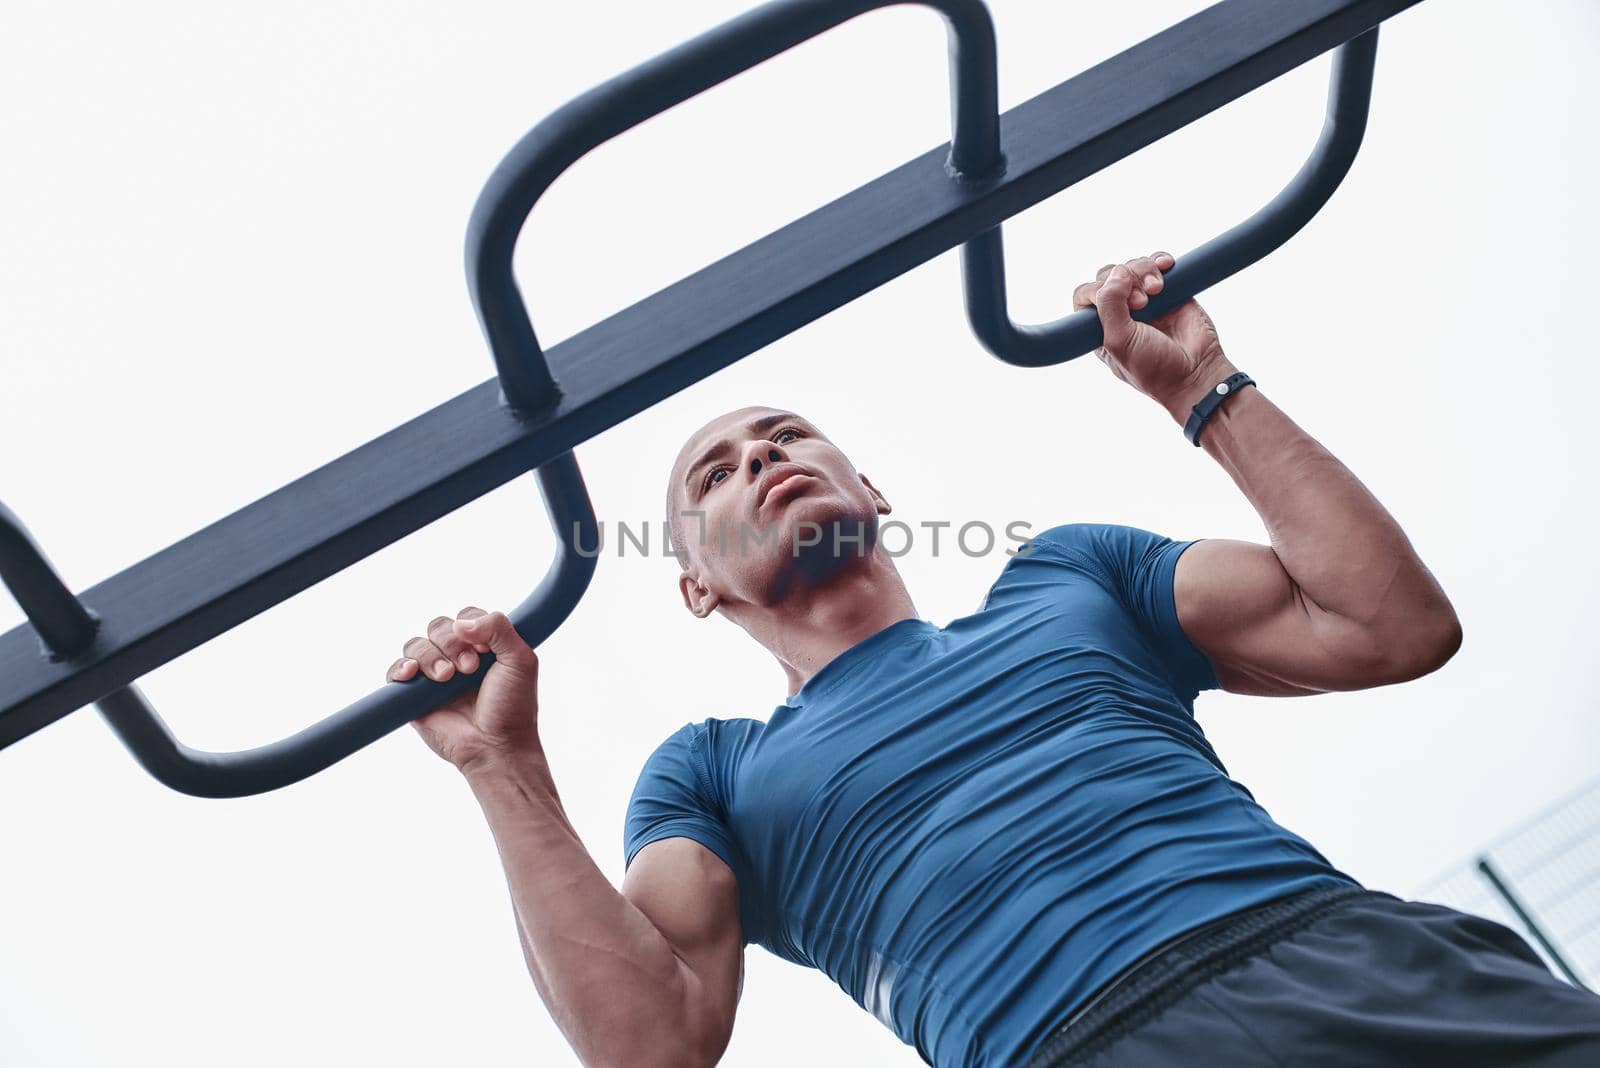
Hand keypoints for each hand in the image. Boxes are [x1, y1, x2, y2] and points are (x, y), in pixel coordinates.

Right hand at [386, 607, 540, 774]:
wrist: (496, 746)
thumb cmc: (512, 706)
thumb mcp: (521, 660)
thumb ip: (500, 629)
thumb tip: (461, 623)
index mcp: (482, 645)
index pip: (465, 618)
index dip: (471, 628)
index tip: (485, 651)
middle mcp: (456, 656)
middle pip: (438, 627)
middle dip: (452, 644)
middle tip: (469, 669)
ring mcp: (433, 675)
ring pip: (416, 645)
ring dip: (429, 656)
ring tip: (446, 678)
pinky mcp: (414, 695)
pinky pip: (395, 671)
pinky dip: (399, 667)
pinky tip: (411, 673)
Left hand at [1072, 252, 1231, 415]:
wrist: (1196, 372)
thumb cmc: (1154, 367)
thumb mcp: (1120, 342)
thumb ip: (1110, 306)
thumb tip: (1117, 272)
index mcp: (1101, 327)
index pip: (1086, 295)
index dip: (1097, 290)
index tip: (1120, 302)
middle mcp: (1121, 312)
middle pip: (1110, 275)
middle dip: (1124, 280)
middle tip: (1142, 302)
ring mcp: (1146, 300)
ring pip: (1133, 267)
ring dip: (1143, 271)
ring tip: (1157, 289)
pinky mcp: (1170, 290)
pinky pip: (1157, 264)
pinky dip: (1159, 260)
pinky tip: (1166, 265)